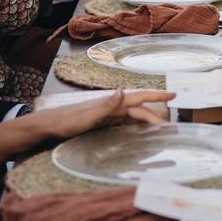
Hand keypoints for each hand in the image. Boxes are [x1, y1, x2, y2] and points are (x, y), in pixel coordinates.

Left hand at [38, 90, 174, 138]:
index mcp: (112, 102)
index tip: (173, 95)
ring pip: (133, 115)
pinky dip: (135, 125)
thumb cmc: (66, 120)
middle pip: (140, 109)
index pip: (139, 97)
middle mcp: (112, 105)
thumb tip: (122, 90)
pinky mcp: (102, 122)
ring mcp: (107, 113)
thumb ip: (106, 104)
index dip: (157, 95)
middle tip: (171, 126)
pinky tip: (139, 130)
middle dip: (156, 114)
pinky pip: (124, 122)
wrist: (48, 126)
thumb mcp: (87, 114)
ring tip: (160, 128)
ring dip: (147, 120)